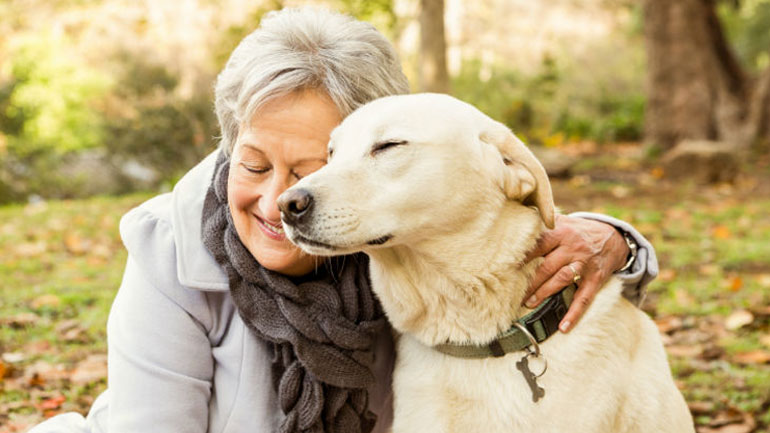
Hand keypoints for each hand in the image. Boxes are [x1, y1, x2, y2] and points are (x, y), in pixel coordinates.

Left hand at [523, 214, 629, 332]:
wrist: (613, 237)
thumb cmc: (578, 231)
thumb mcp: (562, 221)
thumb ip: (542, 224)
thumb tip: (514, 223)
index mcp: (561, 232)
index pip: (538, 244)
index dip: (522, 256)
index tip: (505, 266)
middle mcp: (572, 248)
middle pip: (547, 265)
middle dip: (529, 280)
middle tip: (512, 292)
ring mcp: (584, 264)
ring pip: (562, 279)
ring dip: (544, 293)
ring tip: (529, 304)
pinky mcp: (595, 279)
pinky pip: (584, 298)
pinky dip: (574, 313)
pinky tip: (564, 326)